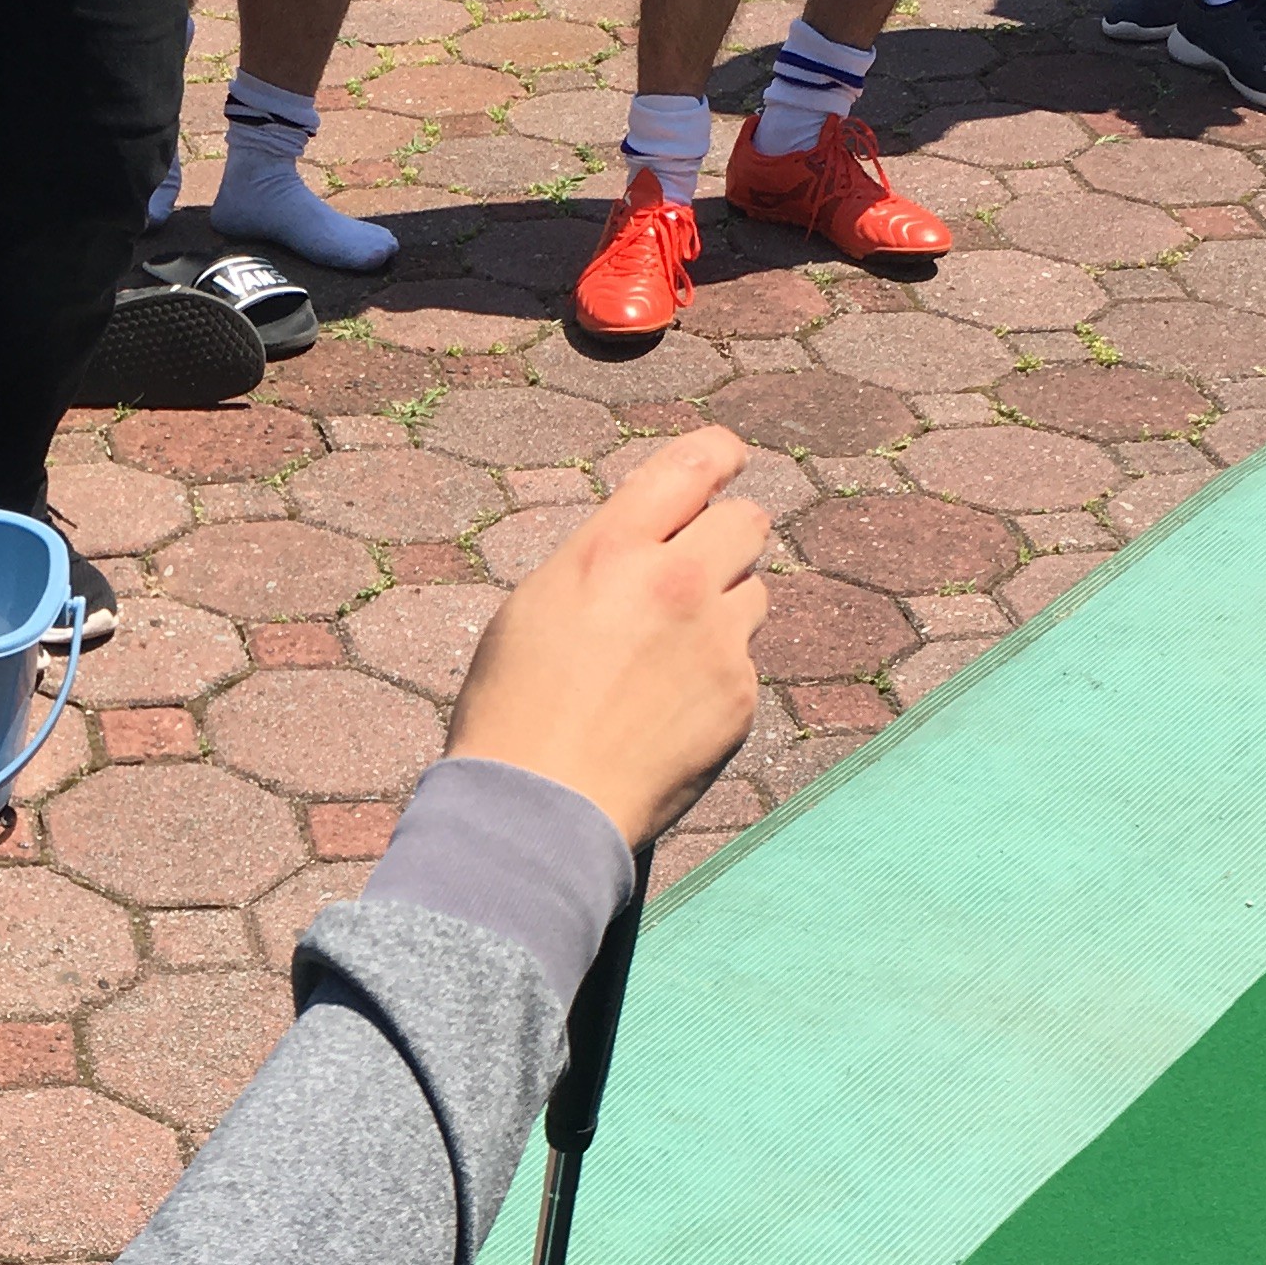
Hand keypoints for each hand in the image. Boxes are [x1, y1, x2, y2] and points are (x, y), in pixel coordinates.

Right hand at [446, 429, 768, 845]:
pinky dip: (716, 678)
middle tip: (697, 566)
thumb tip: (652, 539)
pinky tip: (666, 712)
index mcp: (610, 549)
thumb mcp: (536, 605)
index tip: (726, 460)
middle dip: (725, 537)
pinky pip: (744, 663)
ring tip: (665, 658)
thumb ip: (604, 559)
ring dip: (722, 610)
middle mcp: (675, 582)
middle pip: (746, 522)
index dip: (717, 455)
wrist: (541, 809)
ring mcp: (716, 641)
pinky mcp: (740, 696)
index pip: (693, 464)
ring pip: (751, 593)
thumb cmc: (514, 710)